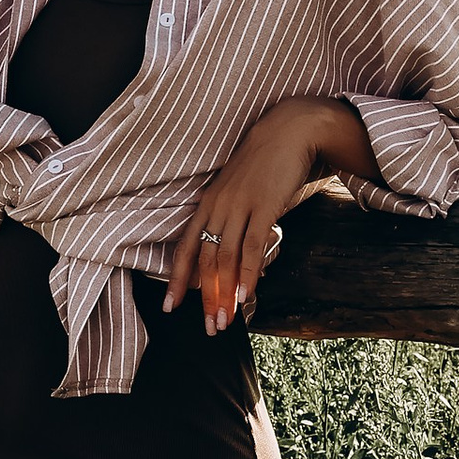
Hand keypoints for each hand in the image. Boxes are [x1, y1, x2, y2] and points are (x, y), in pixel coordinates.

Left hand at [164, 104, 332, 333]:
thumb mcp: (237, 191)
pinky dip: (247, 273)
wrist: (287, 131)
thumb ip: (230, 220)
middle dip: (204, 298)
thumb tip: (229, 256)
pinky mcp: (263, 206)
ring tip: (225, 321)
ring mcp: (239, 206)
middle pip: (204, 260)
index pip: (185, 248)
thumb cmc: (263, 164)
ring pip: (224, 258)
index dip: (177, 279)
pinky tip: (245, 295)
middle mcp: (217, 207)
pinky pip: (251, 246)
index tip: (171, 307)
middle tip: (209, 327)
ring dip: (224, 294)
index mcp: (207, 205)